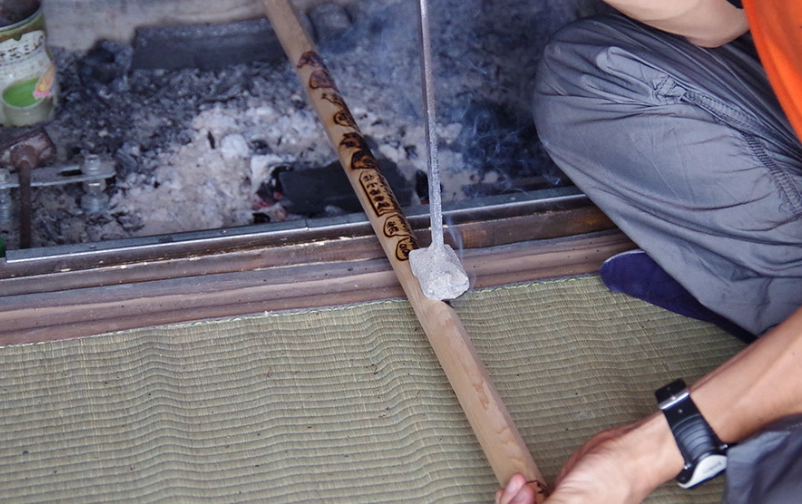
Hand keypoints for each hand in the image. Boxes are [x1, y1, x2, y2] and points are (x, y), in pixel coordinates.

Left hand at [496, 415, 680, 503]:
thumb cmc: (613, 479)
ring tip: (520, 482)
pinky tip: (520, 481)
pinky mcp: (559, 495)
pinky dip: (520, 491)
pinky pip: (532, 499)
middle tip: (519, 488)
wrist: (628, 452)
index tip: (521, 497)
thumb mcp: (574, 501)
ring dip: (514, 497)